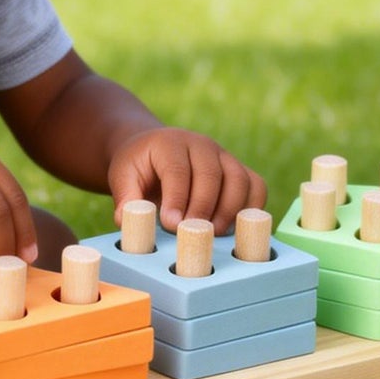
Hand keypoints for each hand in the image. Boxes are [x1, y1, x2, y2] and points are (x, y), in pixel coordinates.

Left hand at [108, 127, 266, 234]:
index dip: (177, 198)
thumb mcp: (123, 176)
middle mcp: (201, 145)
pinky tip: (236, 228)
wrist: (153, 150)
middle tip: (194, 235)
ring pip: (239, 179)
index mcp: (170, 143)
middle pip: (212, 175)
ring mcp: (224, 156)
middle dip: (204, 208)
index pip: (178, 169)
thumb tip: (128, 221)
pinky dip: (252, 208)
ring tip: (214, 235)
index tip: (172, 225)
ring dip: (230, 211)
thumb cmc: (139, 166)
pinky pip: (256, 186)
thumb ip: (126, 197)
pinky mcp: (239, 170)